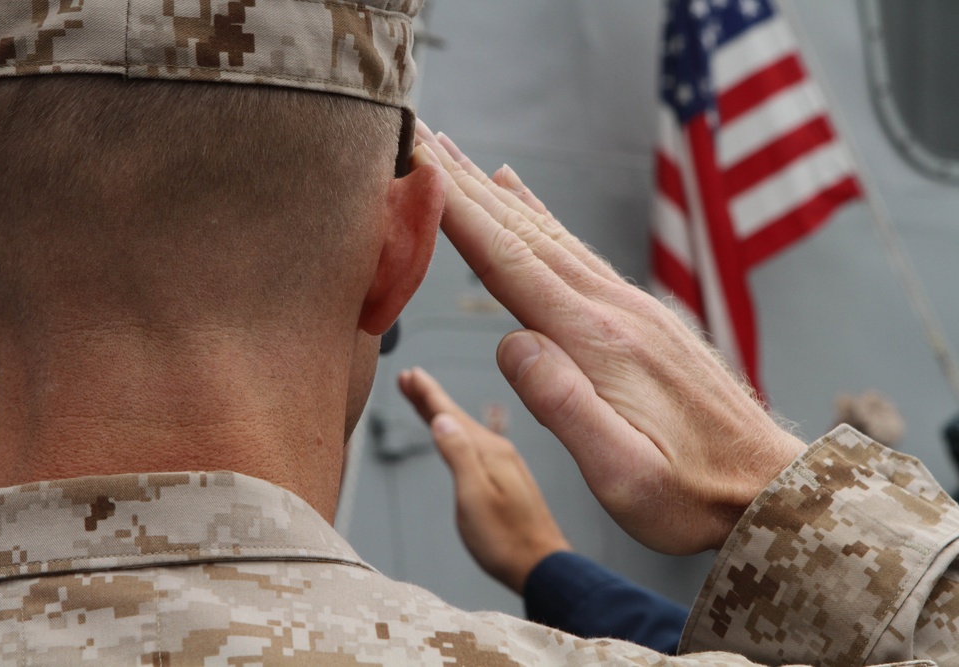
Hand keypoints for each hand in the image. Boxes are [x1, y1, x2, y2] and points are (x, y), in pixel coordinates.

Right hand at [399, 367, 570, 593]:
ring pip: (465, 429)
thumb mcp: (473, 498)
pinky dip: (456, 432)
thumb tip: (442, 420)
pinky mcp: (505, 478)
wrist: (540, 566)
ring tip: (423, 400)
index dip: (428, 394)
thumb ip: (458, 455)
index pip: (452, 415)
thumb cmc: (506, 540)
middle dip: (431, 397)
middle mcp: (499, 451)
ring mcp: (504, 464)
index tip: (410, 375)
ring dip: (441, 413)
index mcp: (490, 452)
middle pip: (457, 417)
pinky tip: (454, 435)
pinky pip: (473, 443)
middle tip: (408, 379)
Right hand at [412, 123, 805, 553]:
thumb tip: (512, 341)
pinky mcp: (641, 316)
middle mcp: (614, 308)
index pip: (512, 264)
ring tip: (464, 160)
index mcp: (598, 342)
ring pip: (551, 236)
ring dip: (501, 195)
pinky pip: (578, 252)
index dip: (460, 215)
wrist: (766, 484)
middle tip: (427, 139)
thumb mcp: (624, 475)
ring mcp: (631, 306)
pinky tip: (526, 200)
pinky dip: (543, 219)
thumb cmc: (691, 494)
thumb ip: (565, 406)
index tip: (421, 168)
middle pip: (526, 234)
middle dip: (468, 187)